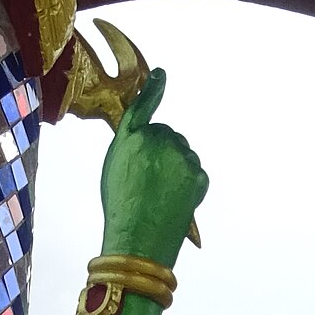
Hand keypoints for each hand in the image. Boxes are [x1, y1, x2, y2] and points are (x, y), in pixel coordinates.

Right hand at [100, 68, 206, 268]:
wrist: (140, 239)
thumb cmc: (121, 205)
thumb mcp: (115, 166)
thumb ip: (132, 143)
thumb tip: (152, 136)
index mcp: (133, 135)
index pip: (145, 105)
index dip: (154, 89)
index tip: (162, 75)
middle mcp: (159, 140)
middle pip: (168, 136)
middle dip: (163, 151)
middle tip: (149, 180)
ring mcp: (182, 157)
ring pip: (184, 154)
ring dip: (176, 167)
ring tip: (159, 193)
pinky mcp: (199, 175)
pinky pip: (195, 172)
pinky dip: (188, 183)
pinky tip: (173, 200)